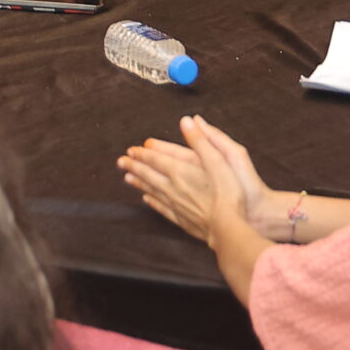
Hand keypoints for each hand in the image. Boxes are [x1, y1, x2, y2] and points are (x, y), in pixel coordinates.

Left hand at [118, 115, 260, 242]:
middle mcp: (173, 187)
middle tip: (122, 161)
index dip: (143, 153)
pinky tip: (147, 200)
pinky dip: (152, 202)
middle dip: (135, 166)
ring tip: (128, 178)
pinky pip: (161, 208)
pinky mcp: (181, 219)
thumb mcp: (218, 160)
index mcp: (181, 171)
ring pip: (151, 190)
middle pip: (149, 174)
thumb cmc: (227, 194)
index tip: (131, 149)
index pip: (156, 159)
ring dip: (139, 183)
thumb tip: (187, 120)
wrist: (228, 229)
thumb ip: (200, 140)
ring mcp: (175, 204)